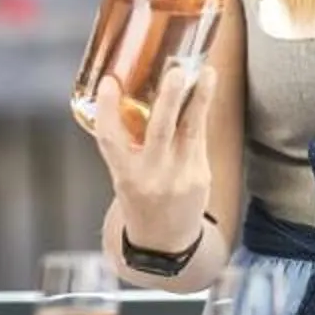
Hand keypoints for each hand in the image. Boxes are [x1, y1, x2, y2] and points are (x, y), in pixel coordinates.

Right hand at [89, 66, 214, 249]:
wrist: (164, 241)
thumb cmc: (141, 199)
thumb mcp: (123, 175)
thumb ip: (126, 143)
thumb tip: (129, 95)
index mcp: (124, 175)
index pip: (110, 139)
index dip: (107, 110)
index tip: (108, 83)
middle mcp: (152, 176)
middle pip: (159, 133)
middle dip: (169, 100)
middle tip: (177, 73)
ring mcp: (180, 176)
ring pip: (191, 131)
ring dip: (200, 98)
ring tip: (208, 73)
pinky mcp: (200, 175)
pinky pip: (200, 137)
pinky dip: (202, 111)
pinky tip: (206, 90)